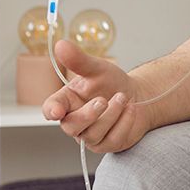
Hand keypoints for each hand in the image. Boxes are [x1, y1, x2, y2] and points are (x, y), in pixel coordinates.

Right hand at [42, 39, 148, 153]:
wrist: (137, 95)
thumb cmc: (111, 82)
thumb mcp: (97, 68)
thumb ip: (79, 60)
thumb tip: (61, 44)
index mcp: (68, 101)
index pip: (52, 108)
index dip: (52, 110)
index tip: (56, 111)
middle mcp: (76, 121)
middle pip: (72, 126)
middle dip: (89, 114)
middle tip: (103, 100)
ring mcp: (91, 136)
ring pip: (94, 134)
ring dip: (112, 114)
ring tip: (123, 97)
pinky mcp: (107, 144)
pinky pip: (113, 139)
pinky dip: (125, 122)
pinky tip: (131, 109)